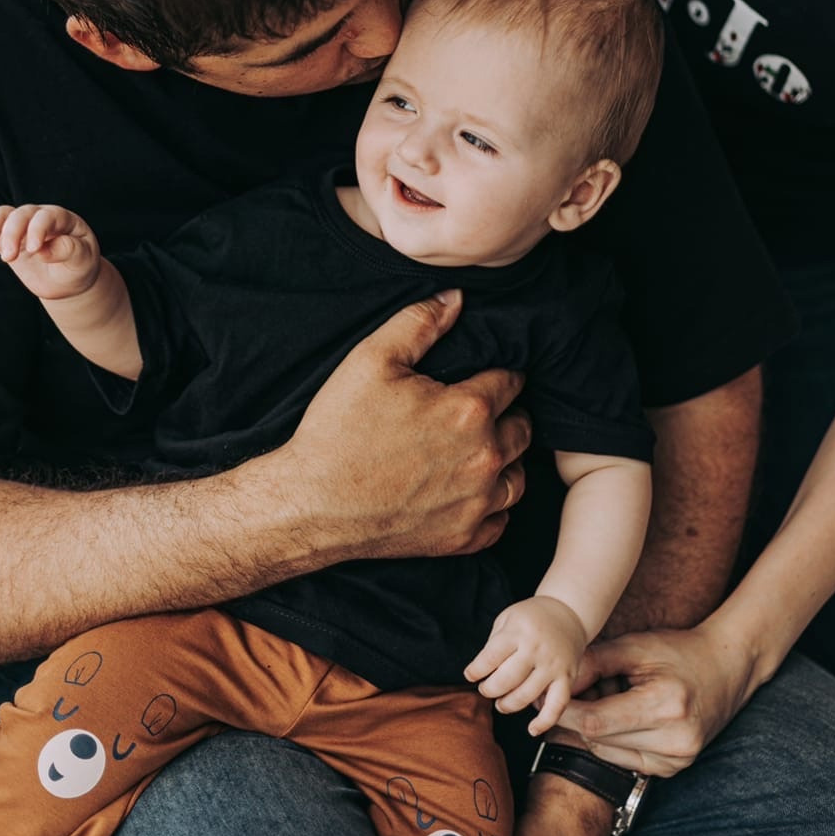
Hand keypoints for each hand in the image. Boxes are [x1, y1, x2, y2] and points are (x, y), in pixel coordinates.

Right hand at [0, 203, 101, 300]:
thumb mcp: (83, 260)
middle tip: (7, 259)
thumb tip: (44, 251)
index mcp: (62, 219)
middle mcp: (39, 217)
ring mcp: (20, 226)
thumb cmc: (78, 267)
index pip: (46, 216)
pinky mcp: (4, 237)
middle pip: (18, 214)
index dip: (38, 230)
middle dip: (10, 234)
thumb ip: (69, 251)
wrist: (67, 279)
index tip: (34, 251)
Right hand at [282, 290, 529, 561]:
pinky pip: (502, 519)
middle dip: (505, 415)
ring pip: (519, 475)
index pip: (510, 381)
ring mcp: (477, 503)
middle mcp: (484, 458)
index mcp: (468, 410)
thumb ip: (419, 322)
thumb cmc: (339, 430)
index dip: (497, 375)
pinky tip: (468, 490)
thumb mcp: (371, 359)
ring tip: (477, 449)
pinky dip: (493, 504)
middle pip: (522, 428)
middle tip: (477, 412)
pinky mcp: (463, 538)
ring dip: (504, 459)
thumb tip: (457, 298)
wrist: (311, 503)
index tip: (483, 377)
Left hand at [466, 597, 587, 735]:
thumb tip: (481, 672)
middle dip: (489, 689)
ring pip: (527, 695)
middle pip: (506, 679)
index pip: (490, 657)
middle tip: (485, 689)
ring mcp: (553, 665)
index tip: (470, 675)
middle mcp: (536, 649)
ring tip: (500, 703)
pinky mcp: (567, 677)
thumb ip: (494, 643)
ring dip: (508, 705)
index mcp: (518, 631)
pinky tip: (532, 730)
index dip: (475, 671)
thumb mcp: (507, 619)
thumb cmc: (531, 618)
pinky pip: (557, 705)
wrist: (568, 612)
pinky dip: (545, 722)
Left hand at [558, 619, 758, 776]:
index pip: (595, 722)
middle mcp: (674, 741)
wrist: (725, 669)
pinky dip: (612, 739)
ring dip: (594, 729)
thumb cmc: (678, 651)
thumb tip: (555, 685)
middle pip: (599, 740)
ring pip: (607, 752)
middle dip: (577, 717)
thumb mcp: (634, 647)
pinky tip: (622, 714)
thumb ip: (592, 664)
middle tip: (575, 691)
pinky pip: (623, 759)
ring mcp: (677, 760)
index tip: (545, 698)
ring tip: (607, 697)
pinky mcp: (673, 769)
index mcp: (665, 706)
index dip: (564, 711)